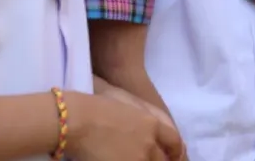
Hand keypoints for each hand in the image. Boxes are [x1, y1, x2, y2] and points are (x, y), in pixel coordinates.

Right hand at [69, 91, 184, 160]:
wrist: (78, 119)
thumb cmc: (98, 105)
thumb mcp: (129, 101)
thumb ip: (148, 114)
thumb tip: (157, 127)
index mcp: (152, 123)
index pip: (175, 142)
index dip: (176, 152)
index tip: (174, 157)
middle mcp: (149, 143)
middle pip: (163, 159)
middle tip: (155, 160)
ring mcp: (137, 158)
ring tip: (132, 157)